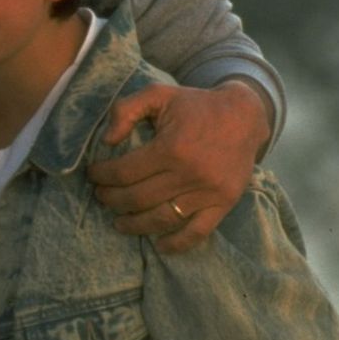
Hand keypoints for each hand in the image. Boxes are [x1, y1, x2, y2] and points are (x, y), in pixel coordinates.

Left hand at [85, 79, 271, 253]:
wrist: (245, 115)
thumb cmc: (196, 104)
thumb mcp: (158, 94)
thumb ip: (126, 110)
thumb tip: (107, 141)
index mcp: (170, 147)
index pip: (124, 172)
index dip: (102, 176)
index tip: (93, 175)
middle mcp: (188, 174)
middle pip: (138, 198)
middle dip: (111, 199)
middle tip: (101, 196)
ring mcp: (208, 192)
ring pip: (162, 219)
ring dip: (135, 225)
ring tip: (118, 222)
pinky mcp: (224, 203)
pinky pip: (198, 232)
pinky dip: (177, 244)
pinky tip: (159, 246)